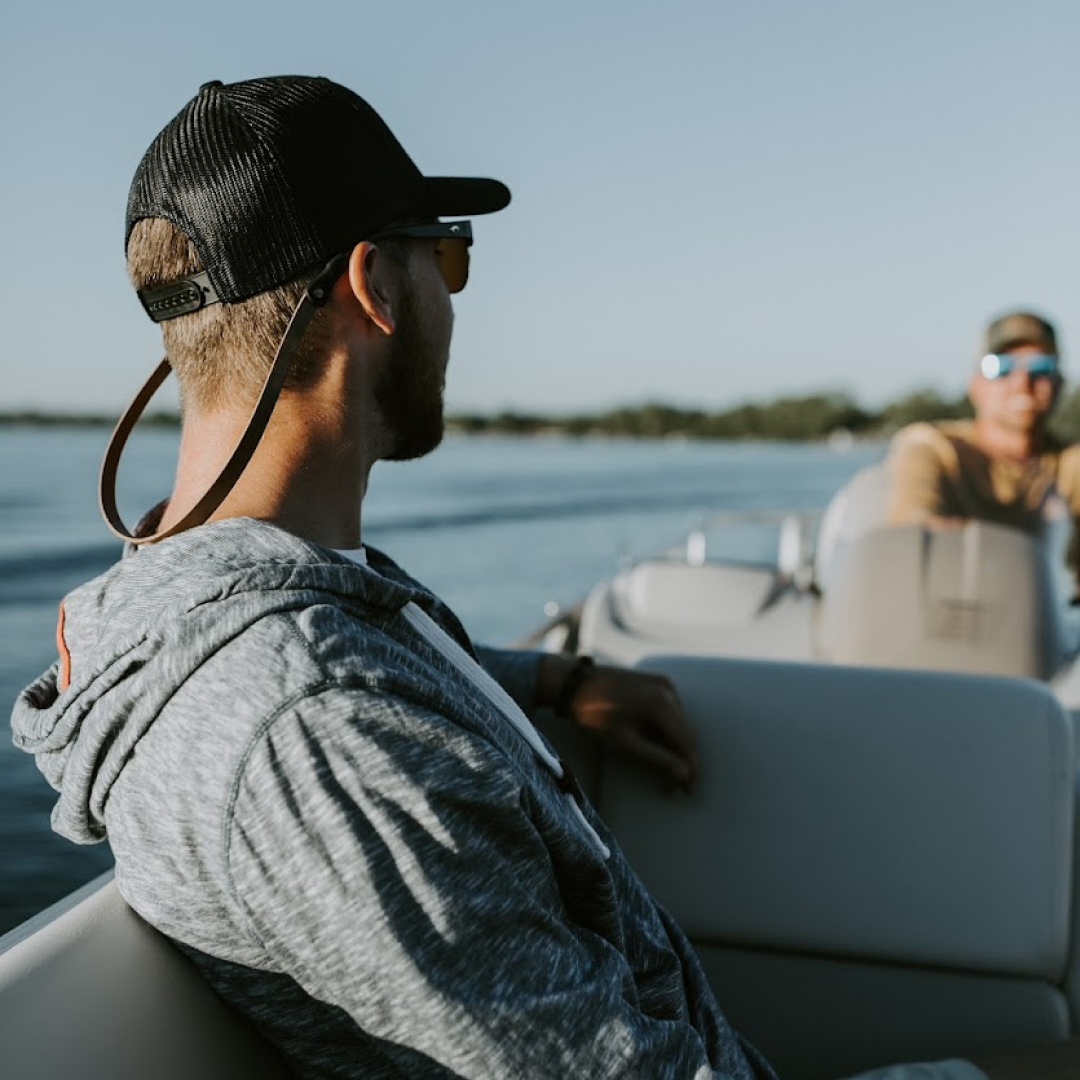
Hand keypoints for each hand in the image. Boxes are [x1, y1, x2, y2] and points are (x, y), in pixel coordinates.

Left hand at [538, 656, 697, 791]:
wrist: (574, 684)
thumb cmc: (594, 715)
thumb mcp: (624, 742)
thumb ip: (657, 758)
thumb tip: (685, 775)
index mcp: (661, 703)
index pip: (687, 741)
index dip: (691, 769)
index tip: (687, 790)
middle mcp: (668, 690)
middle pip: (688, 733)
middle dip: (684, 761)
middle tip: (675, 788)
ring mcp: (663, 684)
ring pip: (681, 723)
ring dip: (677, 747)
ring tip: (665, 772)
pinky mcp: (656, 683)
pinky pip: (672, 711)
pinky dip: (669, 731)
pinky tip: (660, 748)